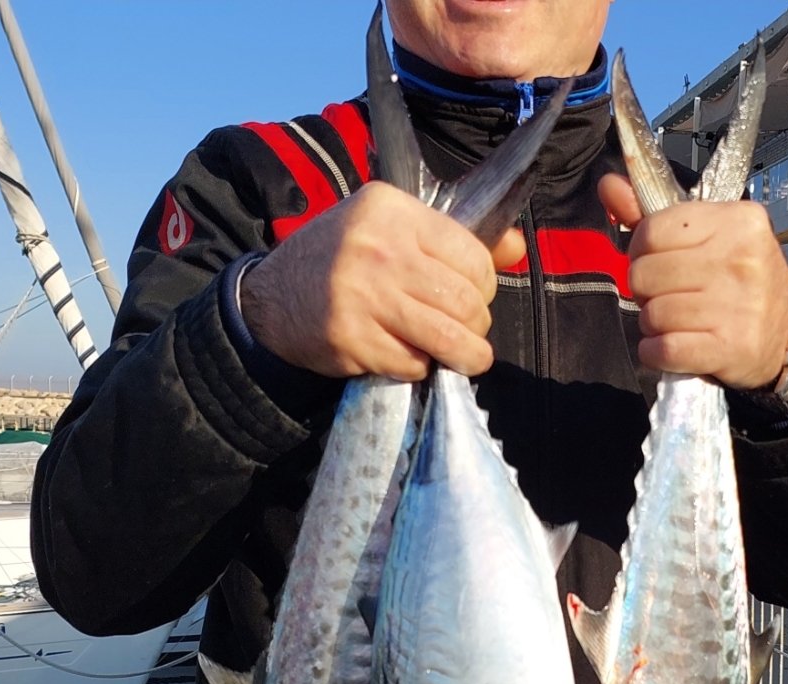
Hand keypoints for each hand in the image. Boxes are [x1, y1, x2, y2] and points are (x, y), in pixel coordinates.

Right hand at [240, 181, 525, 381]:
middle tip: (467, 333)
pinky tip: (408, 357)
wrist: (271, 297)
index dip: (484, 287)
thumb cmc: (342, 262)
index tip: (472, 298)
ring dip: (466, 356)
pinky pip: (412, 363)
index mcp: (391, 210)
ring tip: (466, 358)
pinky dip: (420, 367)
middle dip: (477, 326)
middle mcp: (378, 248)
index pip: (471, 257)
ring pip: (446, 337)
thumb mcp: (390, 232)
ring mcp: (362, 295)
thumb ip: (452, 240)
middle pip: (464, 301)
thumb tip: (517, 246)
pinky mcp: (350, 338)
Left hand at [598, 174, 787, 389]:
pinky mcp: (729, 347)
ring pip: (652, 314)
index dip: (642, 252)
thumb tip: (608, 185)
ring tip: (677, 322)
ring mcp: (736, 305)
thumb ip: (656, 216)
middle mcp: (739, 259)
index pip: (652, 231)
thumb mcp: (712, 238)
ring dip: (653, 325)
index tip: (658, 262)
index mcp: (736, 220)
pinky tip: (672, 347)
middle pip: (645, 274)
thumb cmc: (744, 284)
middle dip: (646, 291)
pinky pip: (663, 349)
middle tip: (669, 297)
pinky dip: (656, 353)